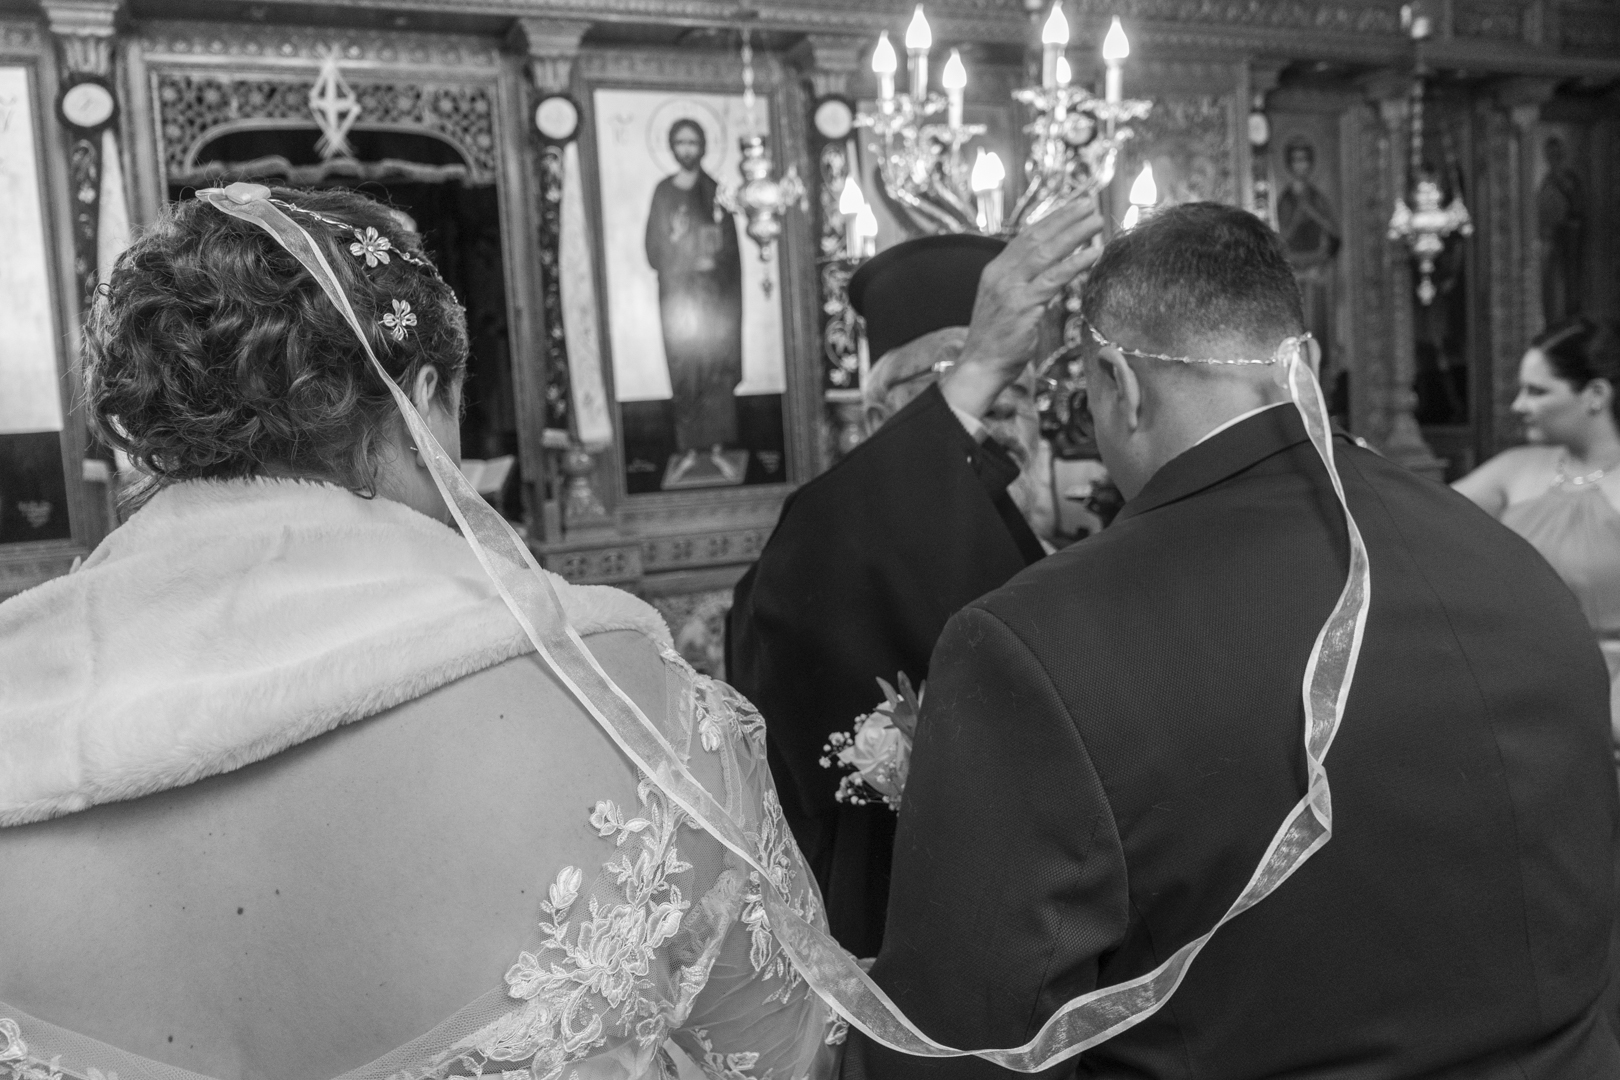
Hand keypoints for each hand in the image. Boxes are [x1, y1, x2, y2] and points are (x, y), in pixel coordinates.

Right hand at [941, 197, 1104, 420]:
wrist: (980, 366)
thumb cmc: (997, 340)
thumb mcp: (1006, 304)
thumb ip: (1023, 284)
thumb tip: (1049, 271)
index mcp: (996, 270)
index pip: (1026, 236)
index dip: (1052, 219)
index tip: (1073, 206)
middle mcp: (1001, 274)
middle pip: (1037, 237)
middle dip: (1065, 218)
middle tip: (1089, 202)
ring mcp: (1010, 289)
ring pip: (1046, 253)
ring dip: (1074, 234)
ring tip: (1096, 220)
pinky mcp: (1022, 306)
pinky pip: (1053, 279)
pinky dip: (1074, 263)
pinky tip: (1093, 253)